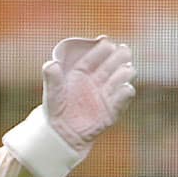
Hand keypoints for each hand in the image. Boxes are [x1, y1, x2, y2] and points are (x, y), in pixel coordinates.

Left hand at [42, 36, 136, 152]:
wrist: (61, 135)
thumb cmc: (55, 111)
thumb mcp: (52, 94)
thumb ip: (52, 79)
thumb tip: (50, 64)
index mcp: (80, 73)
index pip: (92, 57)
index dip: (100, 49)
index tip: (106, 41)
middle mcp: (95, 81)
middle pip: (110, 65)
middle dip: (118, 56)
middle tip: (124, 49)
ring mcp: (104, 94)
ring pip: (119, 79)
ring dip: (123, 74)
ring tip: (126, 69)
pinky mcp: (111, 110)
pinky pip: (121, 100)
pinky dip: (125, 94)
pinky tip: (127, 88)